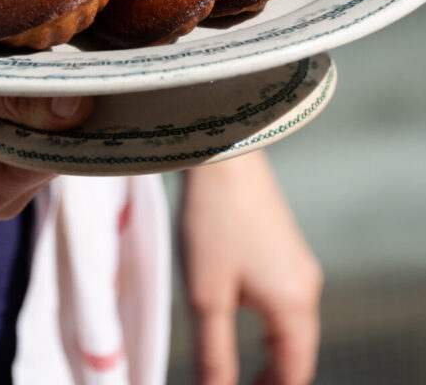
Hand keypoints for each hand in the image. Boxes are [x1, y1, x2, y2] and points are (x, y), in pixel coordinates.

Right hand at [0, 3, 91, 218]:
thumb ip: (8, 97)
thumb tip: (81, 104)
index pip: (59, 146)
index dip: (71, 100)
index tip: (76, 52)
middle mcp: (8, 190)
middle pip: (67, 135)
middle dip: (62, 87)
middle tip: (54, 29)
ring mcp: (12, 166)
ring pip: (61, 119)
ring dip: (51, 78)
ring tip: (28, 36)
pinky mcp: (11, 140)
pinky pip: (44, 109)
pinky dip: (39, 78)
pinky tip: (24, 48)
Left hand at [179, 150, 322, 384]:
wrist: (223, 151)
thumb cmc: (213, 220)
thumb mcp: (206, 297)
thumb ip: (214, 355)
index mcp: (295, 306)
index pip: (294, 375)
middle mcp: (306, 287)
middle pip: (297, 353)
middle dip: (272, 379)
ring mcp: (297, 263)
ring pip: (291, 326)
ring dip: (269, 351)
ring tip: (237, 369)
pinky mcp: (283, 245)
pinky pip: (284, 299)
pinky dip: (267, 322)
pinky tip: (239, 318)